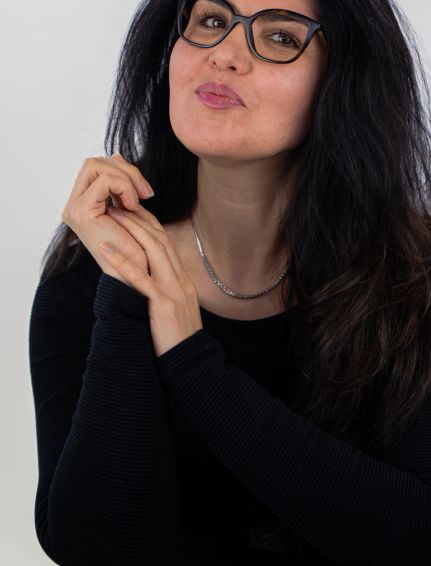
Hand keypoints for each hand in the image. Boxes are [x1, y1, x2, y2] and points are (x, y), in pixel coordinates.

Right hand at [61, 153, 154, 281]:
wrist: (137, 277)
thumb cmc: (136, 249)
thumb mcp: (129, 208)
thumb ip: (121, 183)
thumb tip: (118, 154)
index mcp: (83, 203)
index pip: (96, 166)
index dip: (123, 170)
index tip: (143, 191)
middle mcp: (73, 205)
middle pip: (94, 162)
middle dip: (125, 170)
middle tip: (145, 192)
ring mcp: (74, 208)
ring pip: (96, 165)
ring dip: (125, 178)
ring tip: (138, 200)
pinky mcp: (81, 212)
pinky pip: (104, 180)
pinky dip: (123, 187)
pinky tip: (132, 207)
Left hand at [99, 204, 202, 356]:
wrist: (190, 363)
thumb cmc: (178, 340)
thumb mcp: (177, 309)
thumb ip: (167, 291)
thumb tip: (150, 280)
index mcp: (183, 280)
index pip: (166, 243)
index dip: (150, 223)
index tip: (134, 209)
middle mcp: (180, 280)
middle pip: (160, 240)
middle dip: (140, 219)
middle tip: (120, 202)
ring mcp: (173, 291)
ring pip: (153, 251)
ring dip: (131, 231)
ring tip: (113, 217)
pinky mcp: (162, 304)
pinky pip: (140, 278)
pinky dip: (122, 261)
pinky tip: (106, 249)